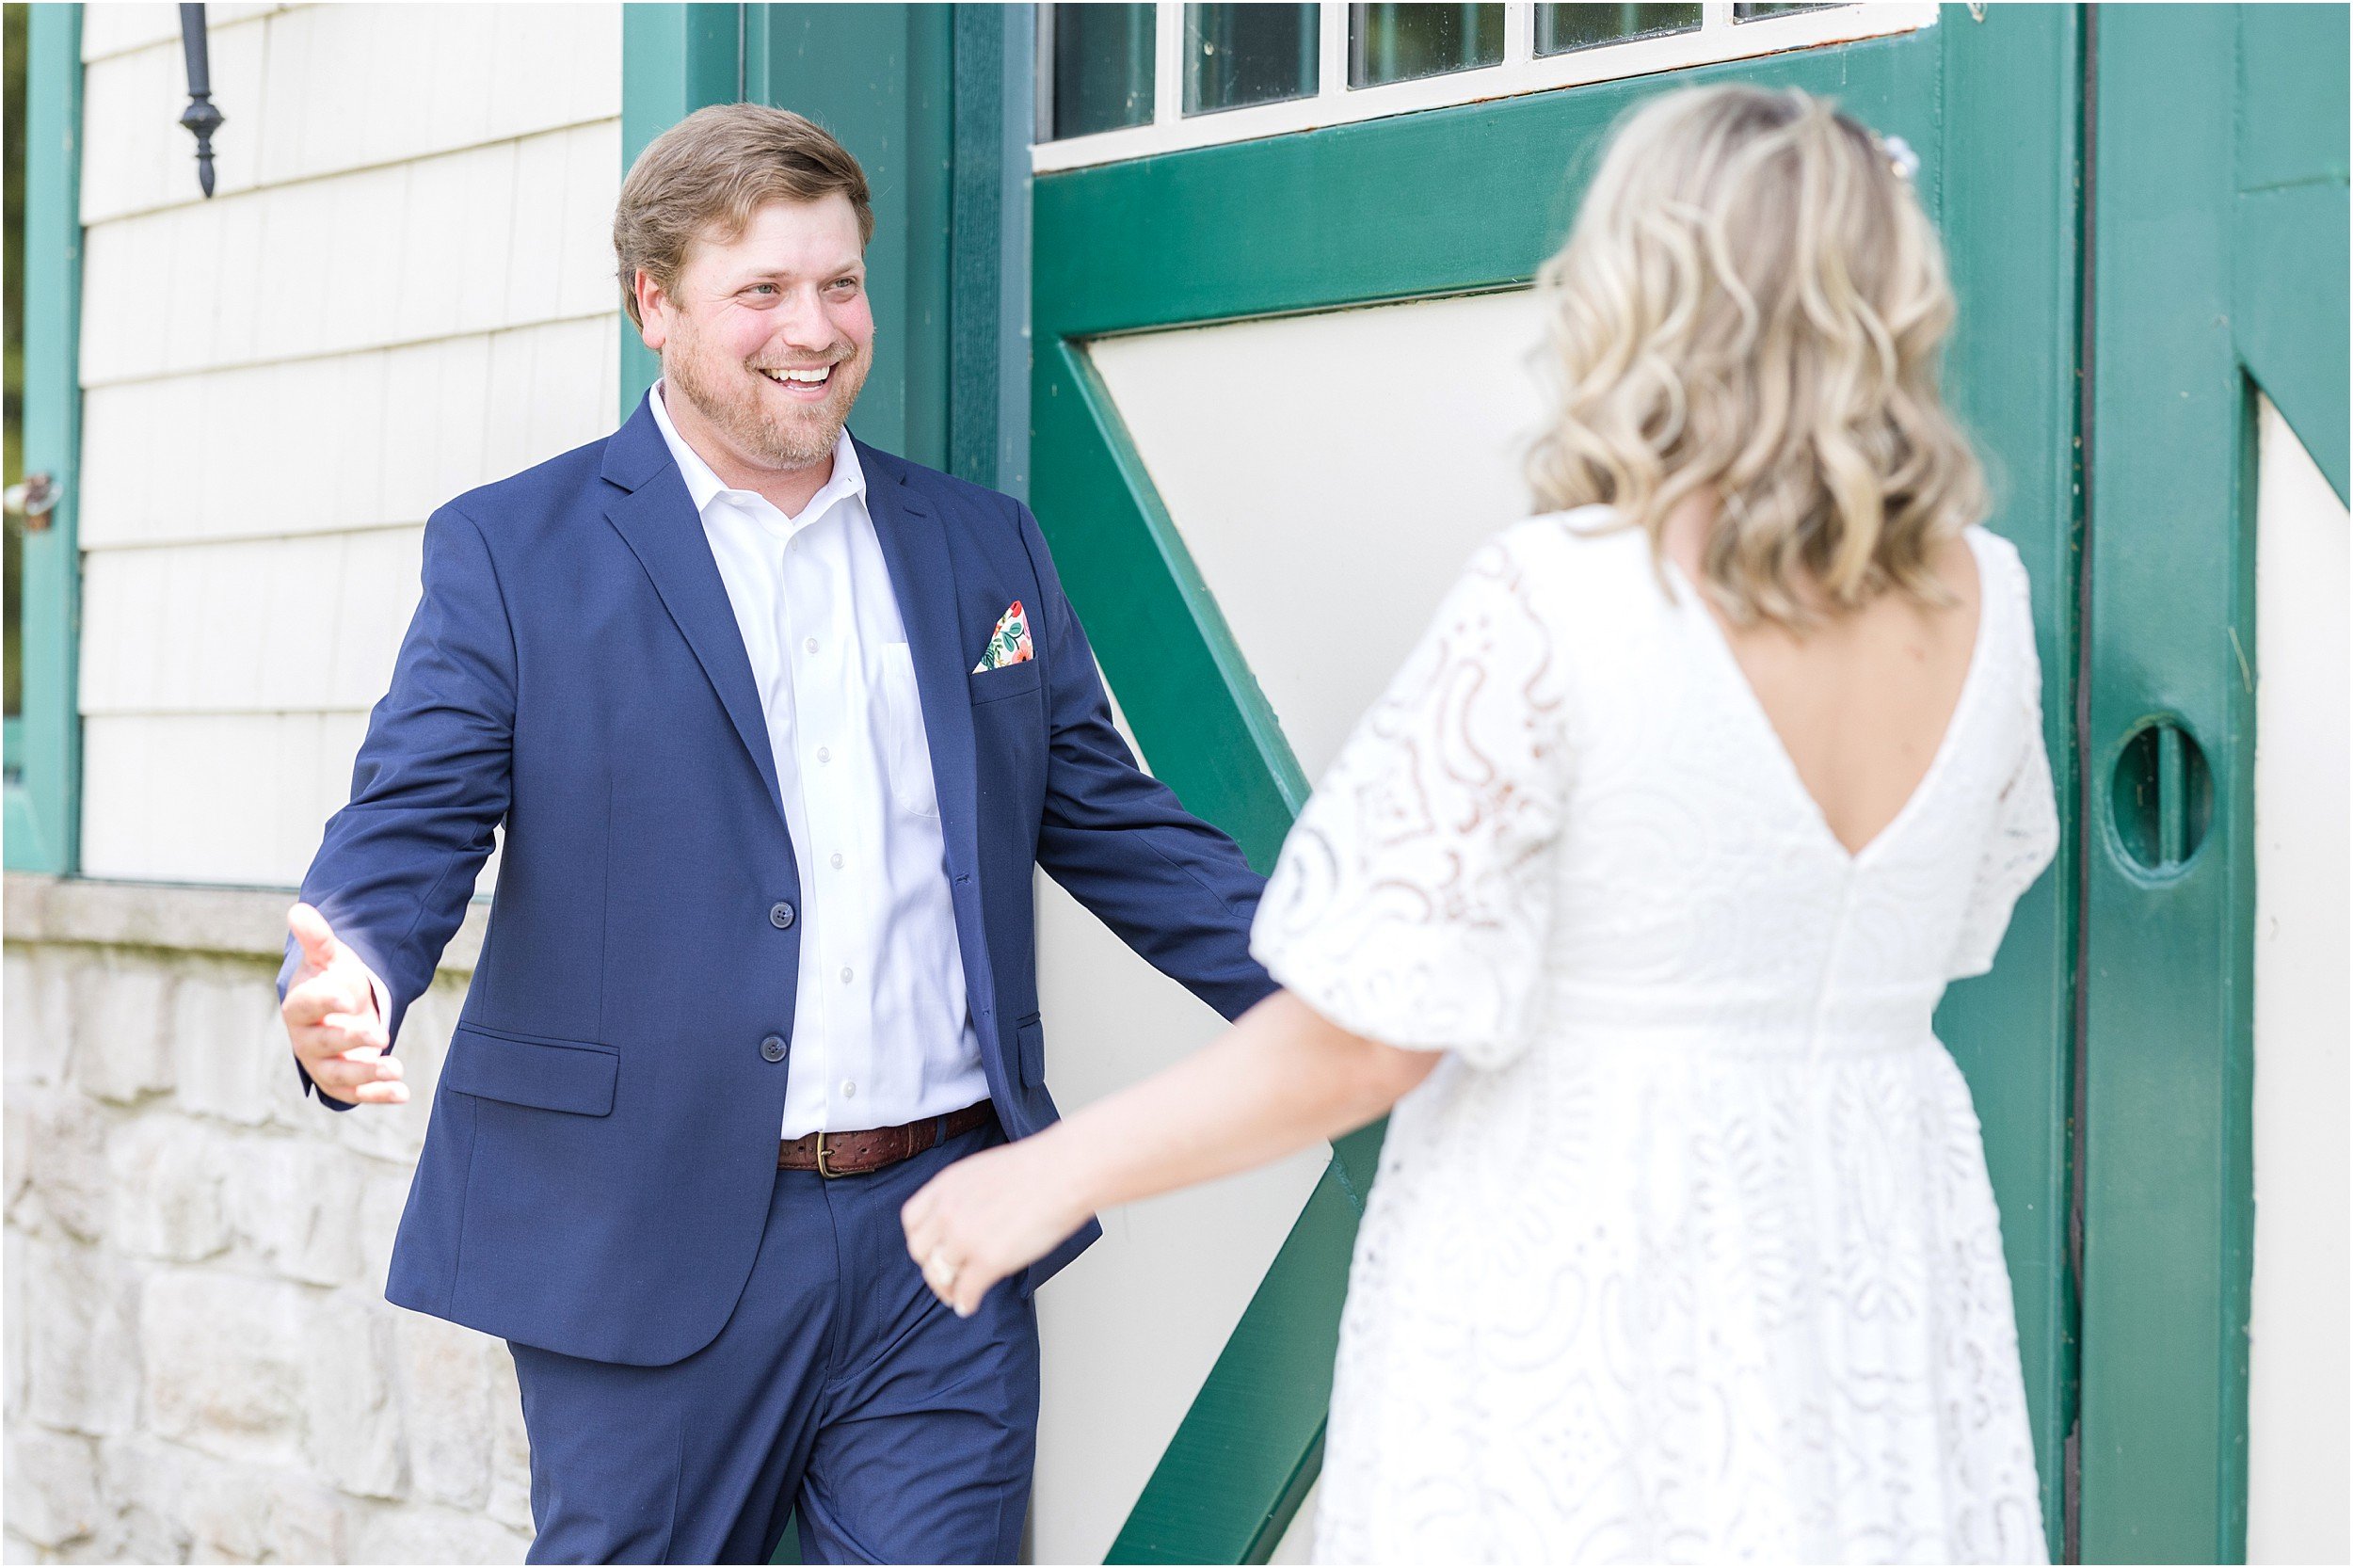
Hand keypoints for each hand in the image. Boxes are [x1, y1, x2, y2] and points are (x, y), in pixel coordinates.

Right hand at [281, 903, 405, 1105]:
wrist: (339, 1011)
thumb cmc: (333, 982)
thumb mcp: (329, 958)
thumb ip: (317, 938)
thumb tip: (298, 910)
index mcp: (299, 1008)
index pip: (306, 1006)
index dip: (325, 1001)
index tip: (348, 997)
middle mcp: (306, 1040)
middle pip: (323, 1045)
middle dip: (350, 1041)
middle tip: (382, 1035)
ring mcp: (322, 1064)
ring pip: (338, 1076)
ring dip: (366, 1074)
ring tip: (396, 1068)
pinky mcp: (341, 1082)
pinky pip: (357, 1094)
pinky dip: (378, 1095)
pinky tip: (403, 1093)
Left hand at [900, 1135, 1092, 1317]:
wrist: (1066, 1171)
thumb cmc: (1039, 1167)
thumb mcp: (984, 1171)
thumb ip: (965, 1195)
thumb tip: (967, 1217)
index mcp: (946, 1185)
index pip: (912, 1220)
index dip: (922, 1239)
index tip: (932, 1249)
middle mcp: (948, 1211)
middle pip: (921, 1250)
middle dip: (932, 1266)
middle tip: (944, 1277)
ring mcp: (965, 1238)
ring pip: (940, 1274)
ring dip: (948, 1289)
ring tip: (958, 1294)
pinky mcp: (988, 1261)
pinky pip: (965, 1292)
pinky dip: (965, 1303)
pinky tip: (970, 1304)